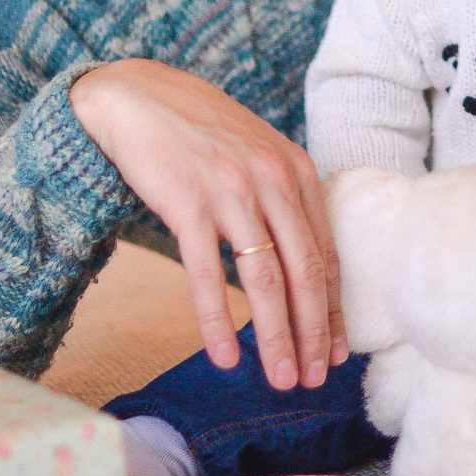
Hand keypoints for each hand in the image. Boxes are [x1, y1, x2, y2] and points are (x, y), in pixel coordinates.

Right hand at [70, 59, 346, 390]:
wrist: (137, 96)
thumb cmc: (200, 132)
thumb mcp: (258, 154)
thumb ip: (285, 199)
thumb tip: (305, 264)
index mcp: (297, 171)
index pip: (326, 254)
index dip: (333, 309)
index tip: (338, 353)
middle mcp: (273, 180)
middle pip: (305, 272)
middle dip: (313, 333)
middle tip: (315, 379)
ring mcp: (231, 192)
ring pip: (265, 279)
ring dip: (276, 337)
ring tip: (282, 378)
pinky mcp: (188, 204)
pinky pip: (207, 274)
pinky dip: (217, 321)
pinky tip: (224, 357)